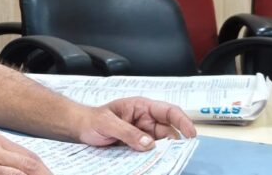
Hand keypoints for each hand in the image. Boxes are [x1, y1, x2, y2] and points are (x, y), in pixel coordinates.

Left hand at [76, 97, 196, 150]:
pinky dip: (153, 158)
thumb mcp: (107, 123)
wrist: (80, 129)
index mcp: (141, 107)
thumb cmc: (92, 119)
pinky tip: (150, 163)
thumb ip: (127, 132)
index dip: (183, 121)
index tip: (191, 134)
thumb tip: (149, 143)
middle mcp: (146, 120)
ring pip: (162, 145)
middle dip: (173, 144)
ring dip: (162, 153)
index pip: (168, 111)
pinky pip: (151, 153)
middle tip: (172, 155)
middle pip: (169, 132)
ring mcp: (143, 134)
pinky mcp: (139, 146)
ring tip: (160, 161)